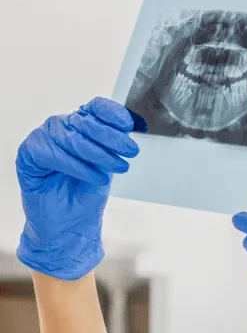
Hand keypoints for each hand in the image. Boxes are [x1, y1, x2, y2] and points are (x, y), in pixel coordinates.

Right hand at [16, 98, 142, 280]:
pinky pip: (52, 153)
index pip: (94, 108)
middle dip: (111, 136)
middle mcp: (60, 128)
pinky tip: (94, 177)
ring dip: (98, 153)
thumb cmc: (86, 196)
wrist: (70, 225)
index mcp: (80, 126)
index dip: (111, 112)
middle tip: (131, 150)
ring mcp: (43, 139)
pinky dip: (77, 166)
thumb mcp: (107, 167)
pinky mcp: (29, 154)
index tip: (128, 124)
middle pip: (84, 121)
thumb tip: (128, 131)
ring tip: (118, 167)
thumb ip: (113, 147)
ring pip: (70, 137)